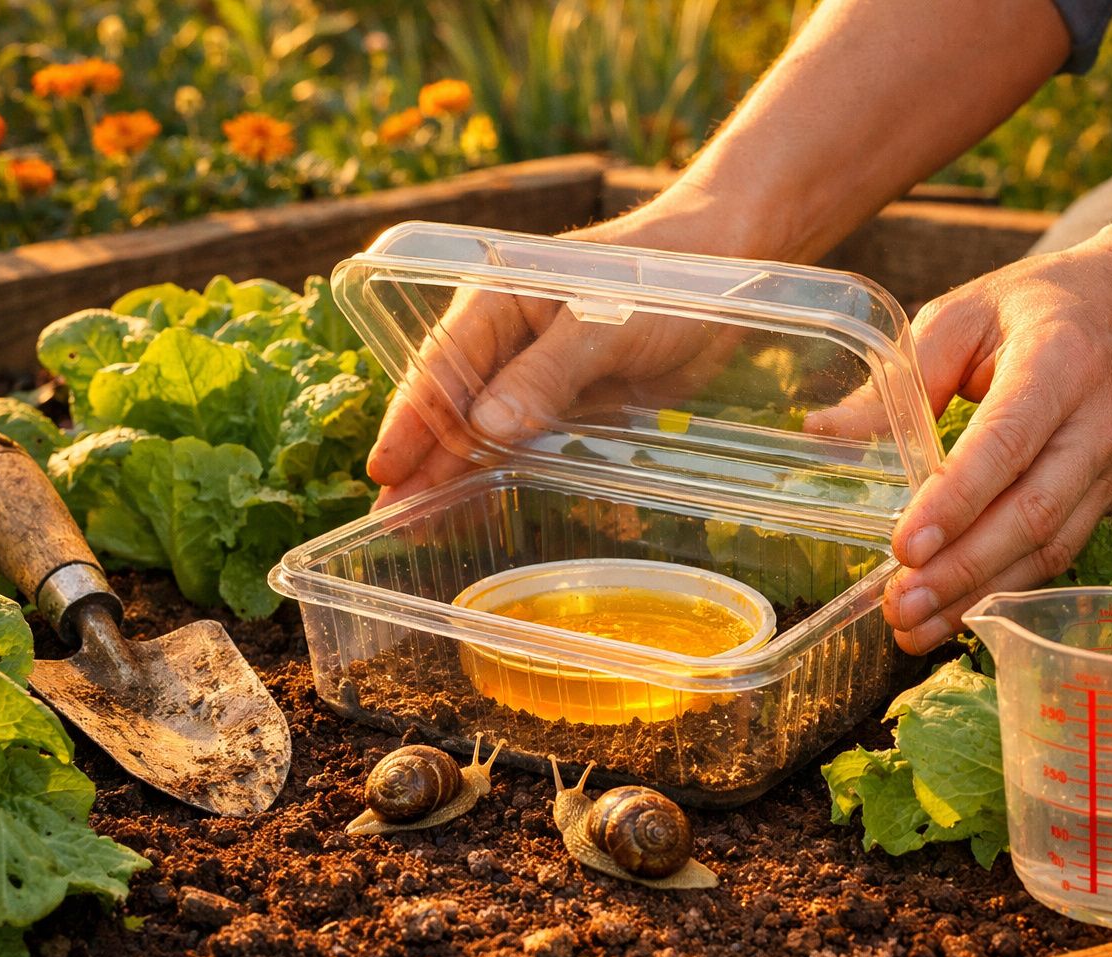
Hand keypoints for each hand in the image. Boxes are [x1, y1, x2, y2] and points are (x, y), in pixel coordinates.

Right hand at [366, 202, 753, 506]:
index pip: (440, 367)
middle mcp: (506, 339)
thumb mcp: (604, 326)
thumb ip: (546, 376)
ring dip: (454, 474)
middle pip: (451, 405)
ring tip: (420, 526)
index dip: (410, 422)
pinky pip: (525, 442)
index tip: (384, 470)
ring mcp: (536, 373)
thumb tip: (483, 429)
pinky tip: (478, 508)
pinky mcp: (570, 401)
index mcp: (497, 300)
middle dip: (421, 460)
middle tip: (390, 519)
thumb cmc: (664, 282)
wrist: (726, 276)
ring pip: (483, 430)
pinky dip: (501, 473)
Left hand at [856, 238, 1111, 652]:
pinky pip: (1061, 552)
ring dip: (979, 595)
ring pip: (1050, 547)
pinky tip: (957, 613)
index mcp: (1059, 361)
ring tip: (914, 627)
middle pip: (1032, 512)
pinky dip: (1007, 588)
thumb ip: (901, 377)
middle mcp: (1099, 422)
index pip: (1007, 442)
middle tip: (899, 606)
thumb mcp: (967, 313)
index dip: (956, 501)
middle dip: (962, 570)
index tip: (905, 547)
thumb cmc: (1045, 306)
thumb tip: (826, 433)